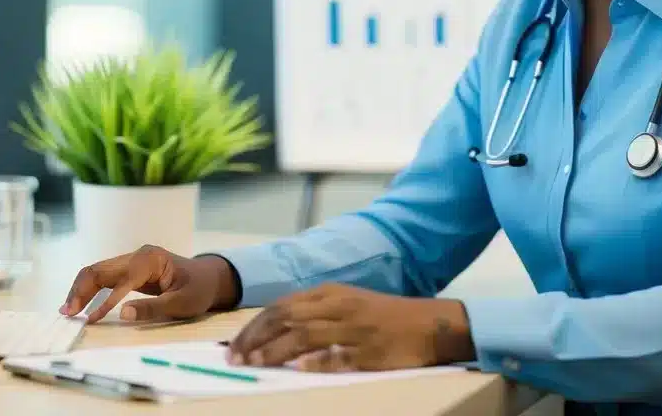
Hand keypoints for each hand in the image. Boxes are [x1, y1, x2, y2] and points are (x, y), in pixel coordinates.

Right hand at [60, 245, 239, 323]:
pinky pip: (106, 277)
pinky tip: (80, 304)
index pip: (120, 281)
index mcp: (150, 259)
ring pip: (99, 271)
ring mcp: (133, 260)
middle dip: (82, 290)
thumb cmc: (199, 290)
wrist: (210, 278)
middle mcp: (138, 255)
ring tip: (67, 310)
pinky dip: (91, 289)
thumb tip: (123, 314)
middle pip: (101, 269)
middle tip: (67, 313)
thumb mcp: (182, 303)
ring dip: (82, 289)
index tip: (88, 320)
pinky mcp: (130, 269)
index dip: (104, 302)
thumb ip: (153, 308)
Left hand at [226, 284, 474, 371]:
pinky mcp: (369, 351)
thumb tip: (275, 328)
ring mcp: (353, 329)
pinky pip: (339, 356)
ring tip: (254, 364)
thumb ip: (313, 312)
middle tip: (235, 358)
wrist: (428, 323)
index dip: (254, 327)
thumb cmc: (382, 314)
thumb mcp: (345, 303)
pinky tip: (299, 368)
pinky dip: (317, 362)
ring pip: (305, 336)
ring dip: (275, 350)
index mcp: (330, 293)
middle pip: (287, 319)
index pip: (281, 307)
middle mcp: (338, 307)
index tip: (234, 345)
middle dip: (256, 339)